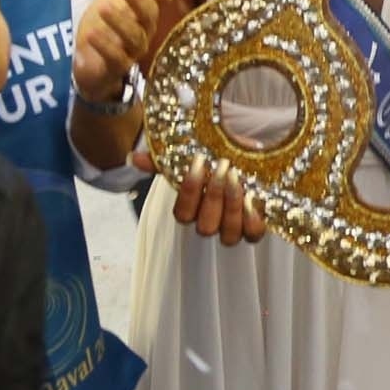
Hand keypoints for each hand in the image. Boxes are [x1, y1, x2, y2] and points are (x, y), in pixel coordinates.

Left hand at [71, 0, 172, 104]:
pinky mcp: (114, 68)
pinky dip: (104, 47)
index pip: (162, 0)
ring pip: (134, 38)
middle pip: (149, 17)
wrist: (91, 63)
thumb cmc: (109, 23)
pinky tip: (91, 34)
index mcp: (147, 11)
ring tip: (103, 7)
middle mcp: (144, 31)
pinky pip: (115, 59)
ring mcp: (131, 52)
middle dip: (138, 1)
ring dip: (120, 23)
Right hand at [132, 150, 268, 245]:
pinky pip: (254, 235)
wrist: (250, 154)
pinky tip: (252, 198)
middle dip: (213, 197)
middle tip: (223, 167)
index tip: (199, 163)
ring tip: (238, 178)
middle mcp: (211, 224)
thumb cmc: (218, 158)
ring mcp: (233, 228)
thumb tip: (133, 158)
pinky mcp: (255, 226)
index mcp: (192, 211)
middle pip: (205, 228)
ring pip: (228, 235)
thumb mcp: (192, 156)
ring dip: (232, 207)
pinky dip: (252, 221)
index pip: (182, 215)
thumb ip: (164, 160)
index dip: (190, 191)